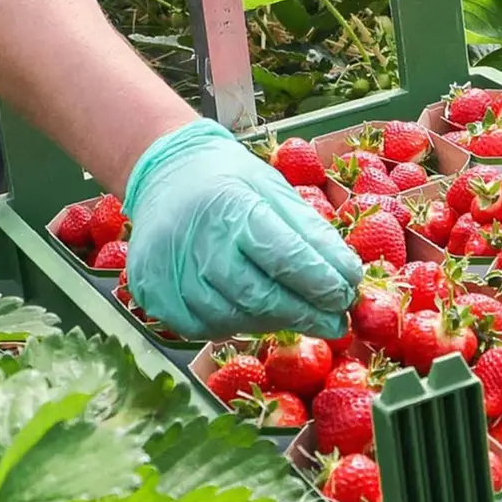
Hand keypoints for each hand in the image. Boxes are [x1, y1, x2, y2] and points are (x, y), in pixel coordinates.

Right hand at [121, 120, 358, 339]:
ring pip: (231, 318)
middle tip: (335, 323)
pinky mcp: (152, 293)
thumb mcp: (275, 191)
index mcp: (231, 205)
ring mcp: (168, 271)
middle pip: (259, 296)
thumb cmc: (229, 181)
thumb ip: (312, 234)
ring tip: (299, 316)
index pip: (285, 257)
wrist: (165, 174)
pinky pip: (201, 327)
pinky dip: (234, 326)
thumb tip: (349, 276)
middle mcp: (196, 240)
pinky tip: (254, 314)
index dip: (321, 284)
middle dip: (305, 314)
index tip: (346, 297)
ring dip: (274, 323)